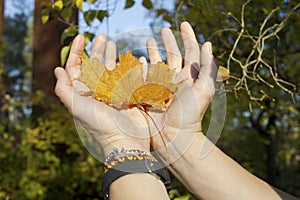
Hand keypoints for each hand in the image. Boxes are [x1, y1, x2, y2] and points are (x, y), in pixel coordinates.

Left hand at [54, 34, 150, 155]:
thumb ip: (64, 89)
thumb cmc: (99, 125)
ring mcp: (114, 92)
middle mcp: (97, 90)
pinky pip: (129, 76)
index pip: (77, 67)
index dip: (77, 51)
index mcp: (83, 92)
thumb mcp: (77, 108)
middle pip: (95, 64)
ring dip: (112, 55)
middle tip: (102, 35)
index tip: (81, 36)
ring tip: (114, 43)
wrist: (125, 141)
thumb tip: (57, 69)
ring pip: (111, 68)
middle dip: (97, 49)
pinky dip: (130, 66)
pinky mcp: (129, 95)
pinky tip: (132, 57)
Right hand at [146, 22, 217, 161]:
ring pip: (157, 64)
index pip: (190, 52)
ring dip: (153, 52)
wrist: (175, 138)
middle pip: (172, 55)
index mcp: (190, 77)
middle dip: (168, 42)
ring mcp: (162, 87)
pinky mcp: (150, 94)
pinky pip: (144, 77)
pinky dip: (141, 68)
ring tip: (148, 41)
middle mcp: (176, 80)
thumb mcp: (204, 90)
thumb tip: (207, 44)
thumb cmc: (191, 115)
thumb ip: (207, 67)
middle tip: (162, 29)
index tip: (183, 24)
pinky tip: (139, 61)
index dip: (187, 37)